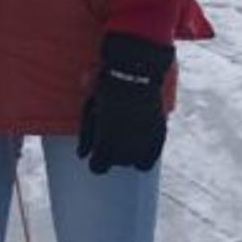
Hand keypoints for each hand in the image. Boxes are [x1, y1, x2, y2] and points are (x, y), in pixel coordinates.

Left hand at [76, 34, 174, 173]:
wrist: (135, 73)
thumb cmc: (108, 90)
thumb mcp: (90, 111)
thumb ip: (86, 136)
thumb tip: (82, 155)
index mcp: (105, 146)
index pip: (98, 168)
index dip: (96, 157)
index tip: (98, 146)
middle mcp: (126, 151)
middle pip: (116, 163)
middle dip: (112, 151)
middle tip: (114, 128)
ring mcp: (145, 145)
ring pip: (134, 162)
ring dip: (129, 152)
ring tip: (127, 131)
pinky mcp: (159, 137)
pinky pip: (150, 159)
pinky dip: (145, 152)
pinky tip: (140, 140)